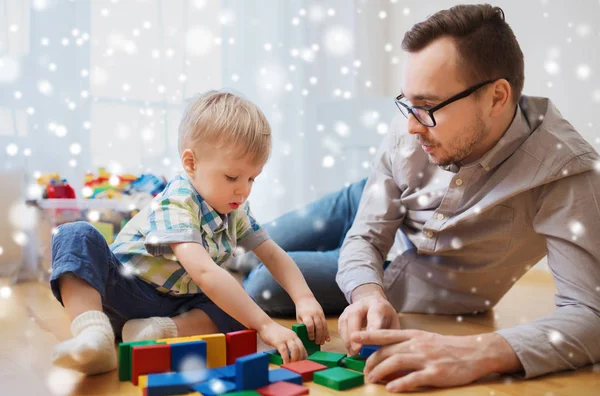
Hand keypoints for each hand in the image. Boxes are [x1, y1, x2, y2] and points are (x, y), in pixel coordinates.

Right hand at [258, 322, 307, 363]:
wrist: (265, 324)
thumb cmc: (274, 332)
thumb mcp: (285, 337)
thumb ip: (289, 343)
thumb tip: (292, 355)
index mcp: (294, 336)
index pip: (303, 347)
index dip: (303, 356)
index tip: (302, 363)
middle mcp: (292, 337)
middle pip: (301, 349)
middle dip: (300, 359)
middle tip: (297, 366)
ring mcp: (285, 339)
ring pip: (295, 350)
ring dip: (294, 359)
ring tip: (291, 365)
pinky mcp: (278, 341)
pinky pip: (284, 351)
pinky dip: (286, 359)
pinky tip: (285, 363)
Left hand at [295, 297, 330, 344]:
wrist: (306, 298)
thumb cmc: (301, 310)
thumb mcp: (299, 317)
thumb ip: (302, 325)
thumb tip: (306, 336)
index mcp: (306, 315)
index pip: (310, 324)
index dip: (311, 332)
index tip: (311, 338)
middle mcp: (314, 314)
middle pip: (318, 326)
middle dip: (319, 336)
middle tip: (317, 343)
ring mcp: (319, 314)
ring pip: (324, 325)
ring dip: (324, 335)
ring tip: (322, 342)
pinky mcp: (323, 314)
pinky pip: (326, 324)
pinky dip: (327, 332)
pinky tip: (327, 338)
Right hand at [338, 290, 399, 355]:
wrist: (373, 303)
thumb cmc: (385, 316)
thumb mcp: (393, 323)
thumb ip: (388, 336)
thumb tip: (383, 354)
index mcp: (378, 305)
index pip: (374, 315)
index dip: (372, 327)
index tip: (370, 340)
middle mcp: (361, 304)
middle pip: (354, 316)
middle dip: (355, 334)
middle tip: (357, 350)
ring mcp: (349, 309)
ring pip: (345, 322)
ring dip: (348, 340)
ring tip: (354, 354)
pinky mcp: (342, 316)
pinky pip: (341, 329)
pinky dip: (344, 340)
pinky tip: (351, 350)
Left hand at [352, 330, 521, 392]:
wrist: (474, 352)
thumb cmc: (448, 347)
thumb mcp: (426, 340)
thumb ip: (407, 345)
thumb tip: (388, 355)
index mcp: (414, 335)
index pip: (387, 334)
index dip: (369, 335)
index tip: (354, 337)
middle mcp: (418, 344)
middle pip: (387, 351)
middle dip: (372, 362)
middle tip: (364, 372)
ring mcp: (426, 358)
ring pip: (396, 362)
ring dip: (380, 371)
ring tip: (371, 380)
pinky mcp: (436, 373)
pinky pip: (414, 378)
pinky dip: (400, 383)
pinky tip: (391, 388)